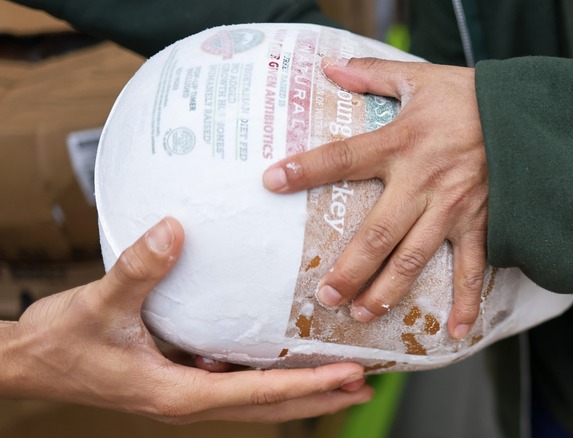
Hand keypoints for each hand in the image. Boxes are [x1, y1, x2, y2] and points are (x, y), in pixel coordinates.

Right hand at [0, 217, 371, 423]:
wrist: (29, 361)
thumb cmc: (59, 342)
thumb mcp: (98, 305)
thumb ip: (138, 270)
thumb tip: (174, 231)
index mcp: (178, 393)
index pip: (257, 395)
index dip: (307, 386)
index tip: (349, 375)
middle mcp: (189, 399)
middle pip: (269, 407)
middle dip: (319, 397)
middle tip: (366, 383)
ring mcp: (186, 392)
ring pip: (256, 399)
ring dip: (299, 390)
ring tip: (340, 377)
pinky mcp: (179, 379)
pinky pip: (235, 382)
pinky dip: (267, 376)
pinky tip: (282, 359)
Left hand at [262, 58, 487, 338]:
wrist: (530, 113)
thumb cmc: (472, 96)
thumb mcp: (420, 78)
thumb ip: (373, 74)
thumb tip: (329, 66)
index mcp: (402, 143)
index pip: (345, 157)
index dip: (307, 169)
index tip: (272, 181)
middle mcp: (424, 183)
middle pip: (378, 234)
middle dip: (349, 268)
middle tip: (325, 296)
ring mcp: (455, 209)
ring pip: (415, 260)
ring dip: (388, 291)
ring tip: (362, 314)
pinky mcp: (483, 224)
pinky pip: (473, 269)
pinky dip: (466, 302)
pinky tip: (455, 332)